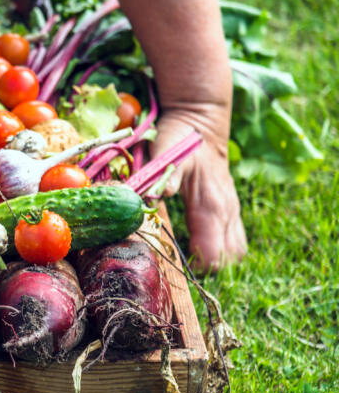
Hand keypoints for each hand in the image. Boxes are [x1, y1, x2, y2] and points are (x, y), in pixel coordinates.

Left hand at [151, 113, 246, 271]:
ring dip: (218, 260)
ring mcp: (231, 212)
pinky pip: (233, 239)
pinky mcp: (230, 209)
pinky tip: (200, 245)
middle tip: (183, 265)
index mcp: (212, 208)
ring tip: (192, 258)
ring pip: (235, 252)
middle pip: (228, 261)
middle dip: (208, 269)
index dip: (197, 268)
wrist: (199, 123)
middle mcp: (227, 214)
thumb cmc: (180, 141)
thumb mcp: (168, 156)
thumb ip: (164, 178)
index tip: (176, 266)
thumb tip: (156, 197)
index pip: (214, 257)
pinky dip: (221, 249)